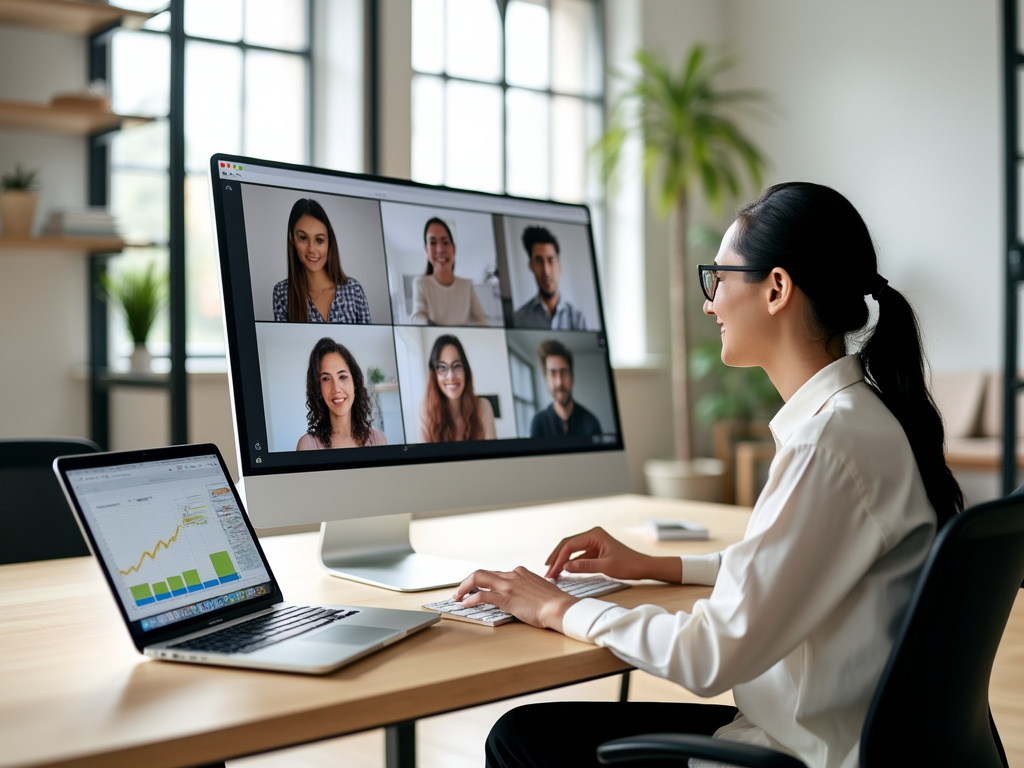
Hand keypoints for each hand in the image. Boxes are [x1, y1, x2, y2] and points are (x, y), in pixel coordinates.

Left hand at [453, 567, 577, 630]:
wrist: (559, 607)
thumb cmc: (554, 602)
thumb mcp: (540, 588)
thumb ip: (529, 587)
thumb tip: (525, 594)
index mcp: (521, 572)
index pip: (497, 574)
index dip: (485, 582)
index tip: (479, 588)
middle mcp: (512, 575)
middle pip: (482, 573)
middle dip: (468, 581)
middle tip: (461, 590)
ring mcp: (508, 585)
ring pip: (478, 578)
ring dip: (464, 588)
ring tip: (458, 597)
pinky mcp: (505, 598)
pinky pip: (482, 595)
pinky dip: (470, 599)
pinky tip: (466, 604)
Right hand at [544, 526, 680, 582]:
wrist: (643, 567)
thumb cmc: (628, 565)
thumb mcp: (606, 567)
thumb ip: (585, 566)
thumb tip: (565, 567)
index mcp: (595, 534)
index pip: (570, 545)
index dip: (558, 558)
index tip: (551, 571)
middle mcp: (592, 535)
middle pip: (568, 545)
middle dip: (556, 558)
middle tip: (547, 572)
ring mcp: (593, 542)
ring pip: (571, 550)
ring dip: (562, 561)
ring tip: (552, 572)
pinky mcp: (595, 550)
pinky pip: (578, 555)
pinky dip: (570, 563)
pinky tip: (563, 571)